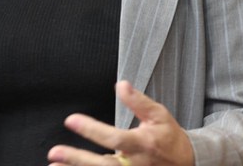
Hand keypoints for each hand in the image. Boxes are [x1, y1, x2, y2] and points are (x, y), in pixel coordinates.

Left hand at [47, 81, 193, 165]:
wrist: (187, 163)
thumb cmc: (168, 137)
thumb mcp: (158, 115)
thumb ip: (138, 101)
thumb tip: (121, 85)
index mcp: (143, 144)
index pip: (115, 138)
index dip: (92, 129)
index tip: (71, 120)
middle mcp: (135, 164)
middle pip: (104, 165)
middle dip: (78, 160)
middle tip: (54, 153)